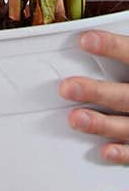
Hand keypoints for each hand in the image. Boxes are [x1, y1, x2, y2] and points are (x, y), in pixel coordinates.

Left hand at [59, 29, 128, 163]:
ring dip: (102, 124)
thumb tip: (91, 37)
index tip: (85, 40)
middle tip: (67, 88)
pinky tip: (105, 150)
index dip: (111, 46)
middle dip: (97, 92)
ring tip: (76, 118)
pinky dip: (124, 153)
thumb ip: (126, 52)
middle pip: (127, 95)